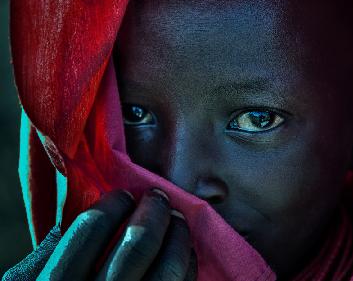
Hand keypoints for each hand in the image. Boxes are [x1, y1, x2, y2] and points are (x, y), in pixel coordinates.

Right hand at [2, 189, 196, 280]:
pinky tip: (184, 252)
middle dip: (153, 213)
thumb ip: (52, 255)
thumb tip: (82, 211)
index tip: (124, 194)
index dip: (113, 206)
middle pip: (136, 247)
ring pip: (167, 271)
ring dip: (177, 237)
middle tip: (158, 197)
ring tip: (177, 219)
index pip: (90, 232)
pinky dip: (187, 265)